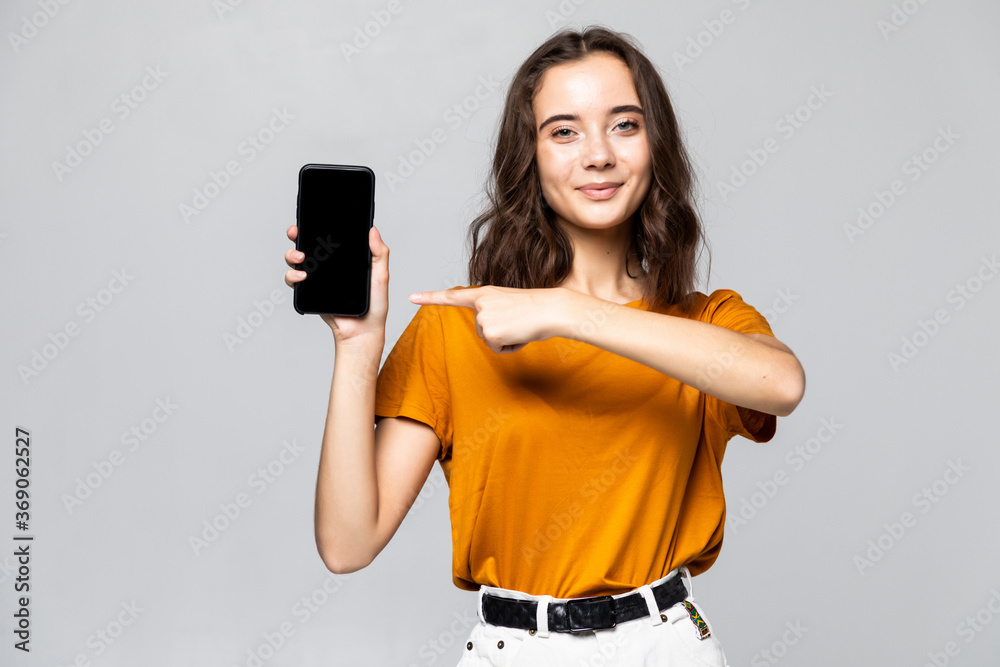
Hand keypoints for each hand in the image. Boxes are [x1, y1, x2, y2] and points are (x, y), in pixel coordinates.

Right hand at [283, 224, 388, 346]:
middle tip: (296, 232)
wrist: (363, 332)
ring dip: (292, 254)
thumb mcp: (380, 276)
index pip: (328, 237)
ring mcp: (317, 279)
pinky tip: (302, 277)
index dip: (317, 225)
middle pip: (307, 244)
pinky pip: (294, 281)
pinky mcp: (309, 293)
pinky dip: (293, 276)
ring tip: (301, 258)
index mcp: (344, 258)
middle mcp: (328, 266)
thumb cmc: (374, 306)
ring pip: (296, 261)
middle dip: (296, 234)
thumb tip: (373, 230)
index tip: (311, 217)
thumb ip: (379, 254)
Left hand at [407, 286, 571, 353]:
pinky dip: (511, 346)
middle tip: (517, 321)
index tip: (410, 297)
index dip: (429, 297)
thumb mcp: (509, 304)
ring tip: (521, 325)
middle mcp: (480, 303)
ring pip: (489, 340)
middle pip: (481, 330)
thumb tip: (490, 330)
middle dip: (500, 332)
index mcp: (484, 293)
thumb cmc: (536, 308)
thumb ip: (494, 312)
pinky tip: (520, 333)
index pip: (452, 296)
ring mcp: (484, 318)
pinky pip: (498, 349)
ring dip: (506, 339)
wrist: (552, 309)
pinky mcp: (491, 332)